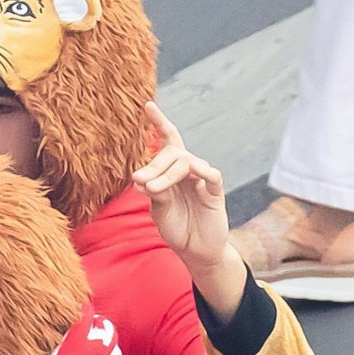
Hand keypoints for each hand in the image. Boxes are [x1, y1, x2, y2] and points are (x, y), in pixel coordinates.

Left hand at [133, 101, 232, 278]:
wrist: (195, 250)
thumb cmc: (176, 227)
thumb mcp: (158, 210)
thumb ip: (153, 193)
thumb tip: (141, 178)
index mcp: (172, 171)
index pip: (168, 140)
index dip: (159, 122)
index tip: (147, 104)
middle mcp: (188, 170)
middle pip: (172, 152)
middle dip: (153, 164)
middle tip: (138, 180)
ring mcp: (202, 179)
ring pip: (186, 163)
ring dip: (165, 174)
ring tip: (151, 189)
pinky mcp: (215, 192)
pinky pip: (210, 175)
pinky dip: (200, 172)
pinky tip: (193, 173)